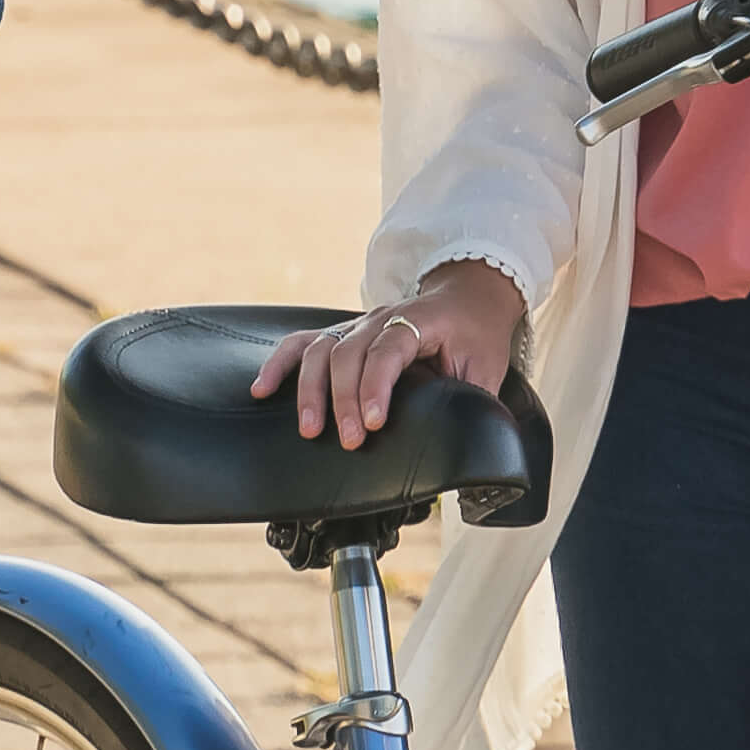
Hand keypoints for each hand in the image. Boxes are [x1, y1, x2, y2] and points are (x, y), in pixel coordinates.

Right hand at [250, 260, 527, 444]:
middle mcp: (381, 318)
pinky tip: (262, 389)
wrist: (468, 298)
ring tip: (309, 429)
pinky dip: (280, 364)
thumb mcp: (487, 369)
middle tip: (347, 440)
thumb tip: (475, 451)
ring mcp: (358, 324)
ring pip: (322, 349)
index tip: (371, 423)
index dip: (376, 386)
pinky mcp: (342, 333)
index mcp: (421, 320)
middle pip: (350, 352)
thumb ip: (476, 405)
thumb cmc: (477, 336)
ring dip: (311, 389)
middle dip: (343, 398)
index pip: (389, 350)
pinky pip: (303, 344)